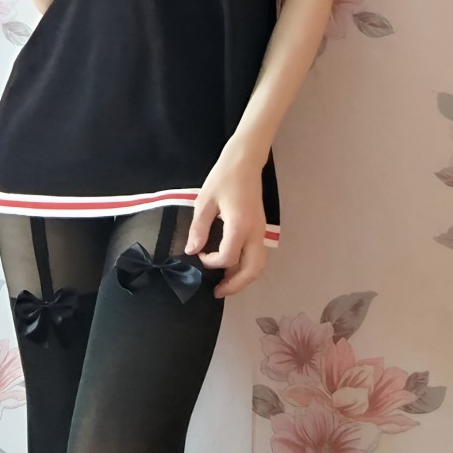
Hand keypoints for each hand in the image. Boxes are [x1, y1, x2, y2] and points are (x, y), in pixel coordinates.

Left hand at [184, 144, 266, 298]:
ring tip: (224, 283)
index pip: (228, 257)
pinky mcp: (260, 228)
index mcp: (240, 225)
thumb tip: (191, 251)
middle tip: (217, 291)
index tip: (198, 255)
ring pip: (259, 264)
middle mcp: (255, 232)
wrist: (245, 161)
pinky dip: (246, 266)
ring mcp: (261, 231)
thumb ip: (199, 228)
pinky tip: (230, 266)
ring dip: (243, 278)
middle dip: (236, 285)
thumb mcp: (205, 201)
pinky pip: (257, 255)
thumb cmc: (224, 177)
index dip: (212, 263)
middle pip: (253, 270)